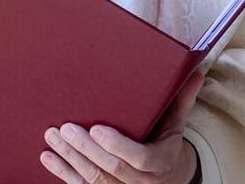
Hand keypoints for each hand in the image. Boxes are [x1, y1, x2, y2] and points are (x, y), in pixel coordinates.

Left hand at [41, 71, 204, 183]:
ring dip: (70, 158)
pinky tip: (48, 158)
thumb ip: (180, 100)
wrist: (168, 177)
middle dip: (86, 149)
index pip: (140, 159)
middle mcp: (142, 182)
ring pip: (94, 179)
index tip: (97, 129)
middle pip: (111, 169)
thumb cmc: (166, 144)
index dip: (117, 146)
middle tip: (65, 129)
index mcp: (161, 162)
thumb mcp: (175, 124)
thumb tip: (196, 71)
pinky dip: (64, 173)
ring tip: (52, 137)